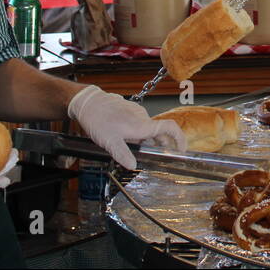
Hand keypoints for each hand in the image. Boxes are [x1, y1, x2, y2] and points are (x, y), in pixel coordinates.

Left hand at [67, 86, 185, 169]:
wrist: (88, 102)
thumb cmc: (99, 121)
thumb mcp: (110, 142)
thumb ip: (123, 155)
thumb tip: (133, 166)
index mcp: (143, 126)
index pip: (170, 128)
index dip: (179, 138)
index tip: (181, 149)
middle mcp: (143, 117)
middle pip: (158, 132)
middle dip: (156, 144)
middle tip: (149, 155)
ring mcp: (137, 111)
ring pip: (146, 127)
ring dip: (143, 138)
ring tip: (127, 145)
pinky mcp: (130, 109)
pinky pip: (139, 121)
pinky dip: (136, 130)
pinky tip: (122, 134)